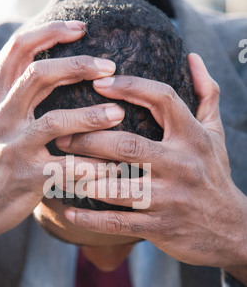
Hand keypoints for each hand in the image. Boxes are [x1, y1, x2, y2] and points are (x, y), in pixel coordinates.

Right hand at [0, 20, 123, 278]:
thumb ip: (7, 89)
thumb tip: (21, 57)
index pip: (19, 50)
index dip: (50, 32)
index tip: (80, 27)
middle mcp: (1, 116)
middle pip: (39, 75)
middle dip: (79, 66)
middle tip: (110, 67)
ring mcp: (13, 146)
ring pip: (55, 121)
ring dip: (91, 116)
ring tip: (118, 114)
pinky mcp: (26, 177)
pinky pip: (65, 168)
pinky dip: (91, 166)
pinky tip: (111, 166)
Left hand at [57, 54, 246, 273]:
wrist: (231, 230)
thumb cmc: (215, 175)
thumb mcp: (215, 134)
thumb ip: (205, 94)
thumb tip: (193, 57)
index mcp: (193, 137)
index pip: (162, 99)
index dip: (129, 87)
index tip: (98, 82)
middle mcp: (182, 165)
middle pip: (127, 145)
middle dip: (89, 138)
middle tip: (61, 133)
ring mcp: (170, 199)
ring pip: (117, 186)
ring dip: (83, 178)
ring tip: (58, 169)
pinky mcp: (160, 227)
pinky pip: (118, 222)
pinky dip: (91, 219)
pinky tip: (68, 212)